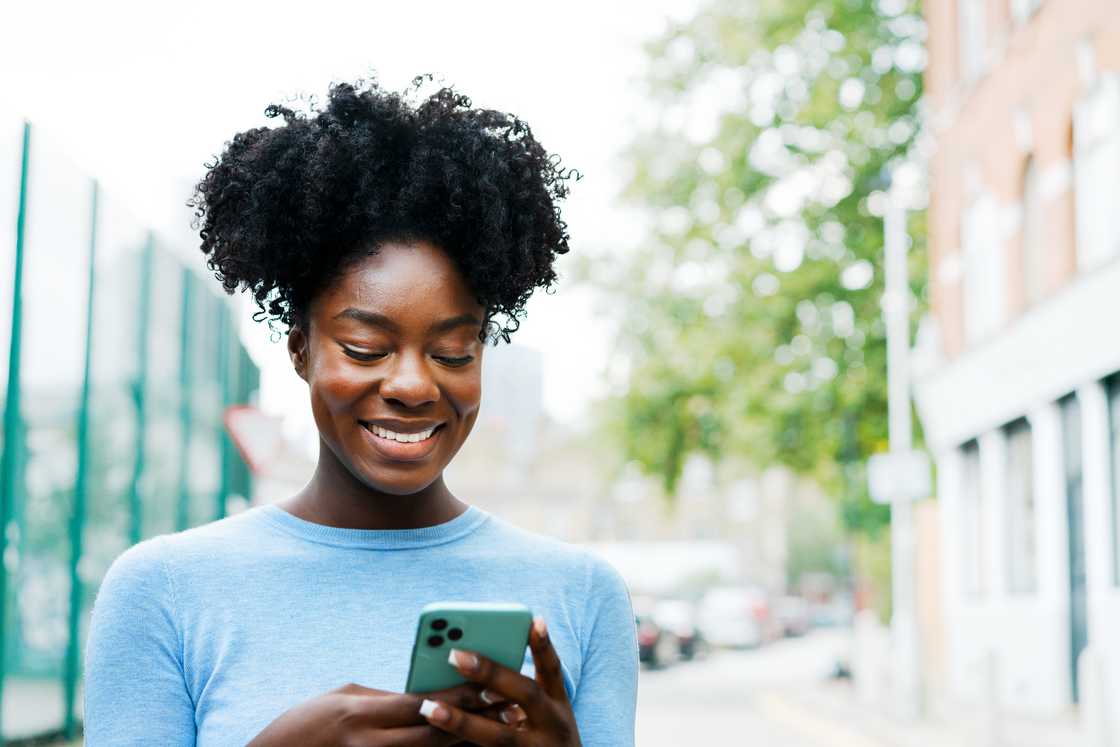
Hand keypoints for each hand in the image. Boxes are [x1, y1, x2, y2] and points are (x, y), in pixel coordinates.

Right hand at [247, 681, 498, 746]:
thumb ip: (386, 696)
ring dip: (466, 742)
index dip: (457, 695)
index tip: (489, 683)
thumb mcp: (344, 698)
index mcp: (361, 715)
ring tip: (498, 729)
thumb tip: (425, 692)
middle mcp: (369, 744)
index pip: (420, 704)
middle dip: (472, 719)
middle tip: (507, 707)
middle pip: (433, 734)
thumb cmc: (307, 722)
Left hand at [418, 617, 581, 745]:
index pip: (552, 670)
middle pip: (526, 695)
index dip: (543, 646)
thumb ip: (525, 687)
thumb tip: (489, 653)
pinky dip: (456, 744)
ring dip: (461, 722)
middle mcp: (551, 726)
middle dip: (491, 674)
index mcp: (557, 704)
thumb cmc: (543, 736)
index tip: (533, 620)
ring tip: (428, 707)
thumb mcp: (546, 712)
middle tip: (454, 656)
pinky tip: (432, 732)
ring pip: (497, 737)